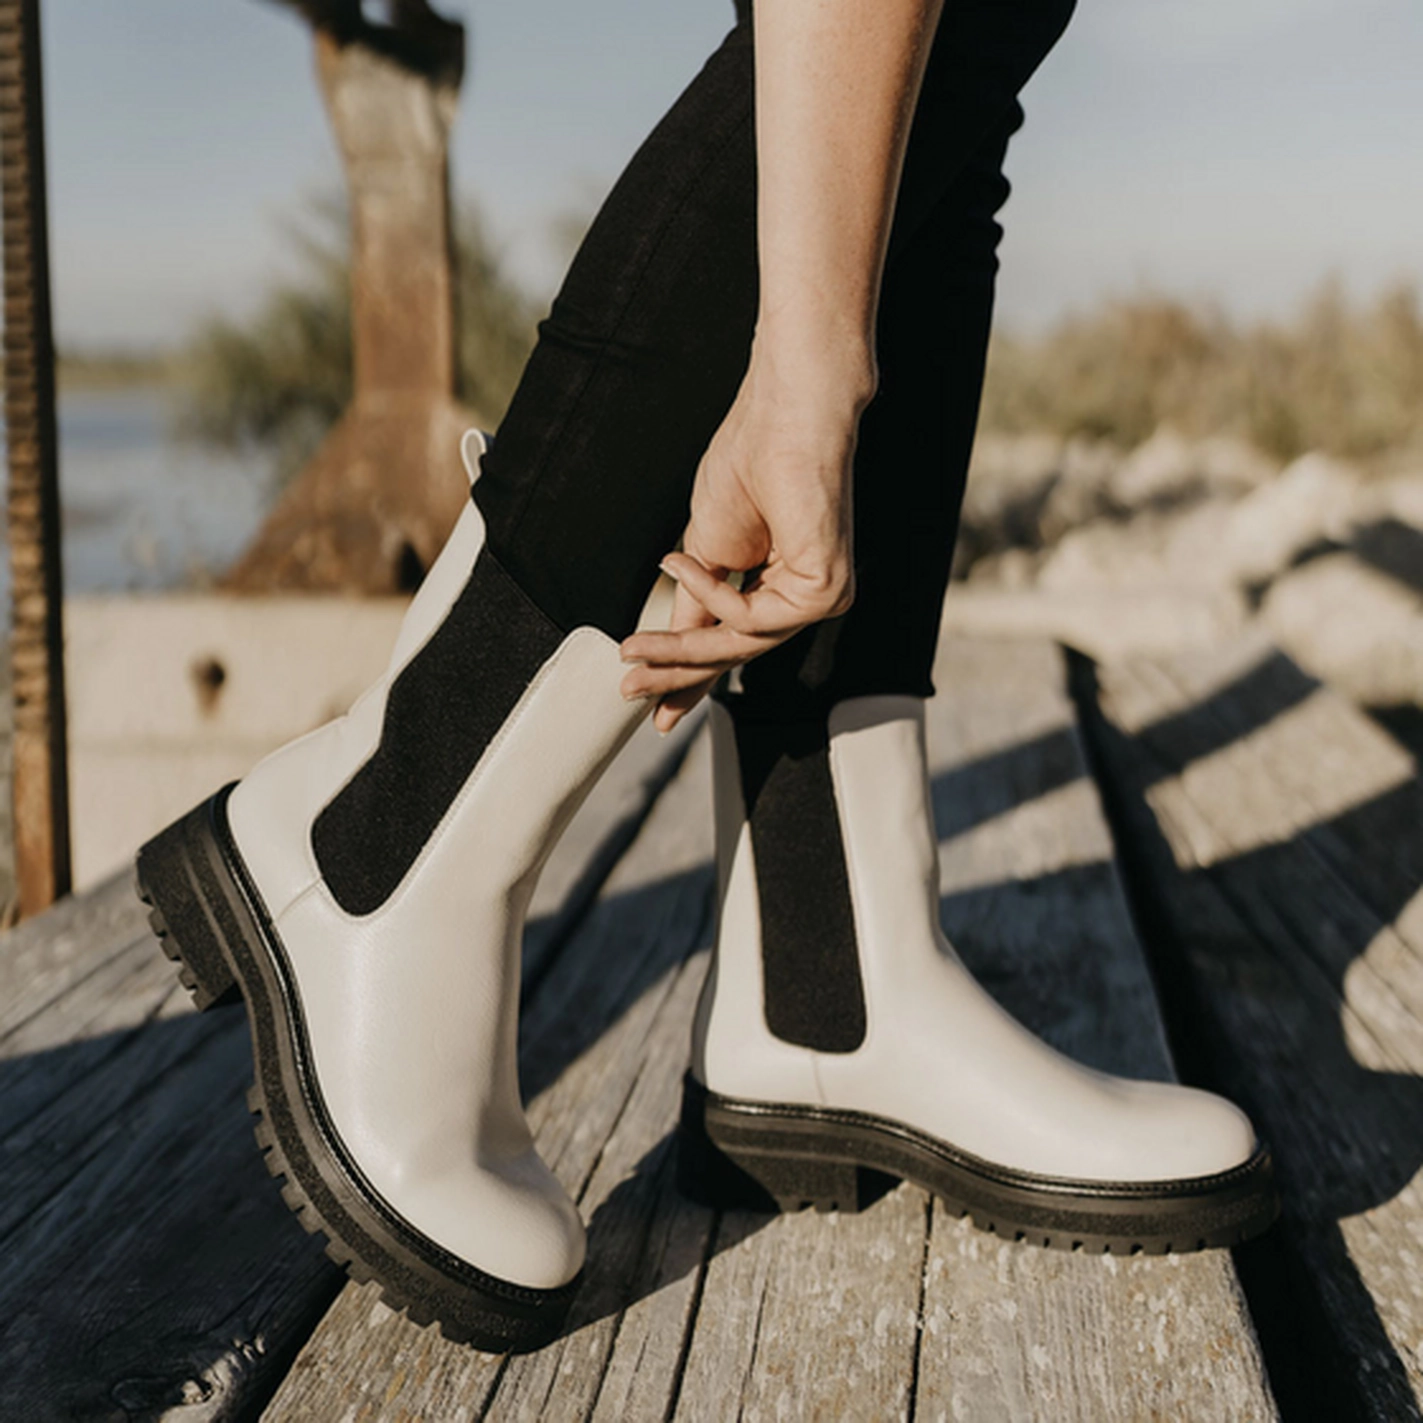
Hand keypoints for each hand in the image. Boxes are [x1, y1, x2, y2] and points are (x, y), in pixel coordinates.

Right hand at [619, 341, 870, 732]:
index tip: (650, 708)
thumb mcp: (706, 549)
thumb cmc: (749, 461)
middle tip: (627, 692)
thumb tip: (672, 648)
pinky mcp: (827, 591)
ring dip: (679, 649)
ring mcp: (824, 597)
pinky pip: (752, 617)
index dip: (691, 677)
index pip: (735, 642)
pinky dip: (709, 594)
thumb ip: (696, 604)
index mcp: (786, 585)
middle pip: (737, 654)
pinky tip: (680, 562)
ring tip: (630, 646)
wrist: (784, 413)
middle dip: (676, 675)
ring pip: (740, 646)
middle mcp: (810, 597)